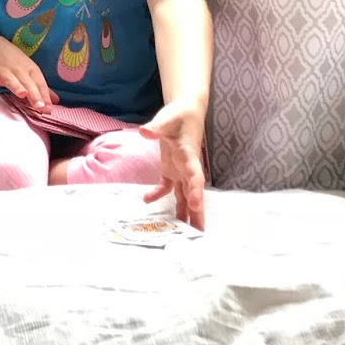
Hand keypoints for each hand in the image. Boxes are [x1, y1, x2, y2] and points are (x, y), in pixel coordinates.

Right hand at [0, 32, 58, 108]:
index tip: (49, 109)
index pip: (40, 84)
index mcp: (31, 70)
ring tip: (22, 94)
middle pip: (27, 83)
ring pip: (11, 79)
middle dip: (34, 94)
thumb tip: (55, 101)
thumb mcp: (30, 71)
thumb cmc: (14, 61)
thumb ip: (41, 88)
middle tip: (39, 106)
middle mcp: (19, 69)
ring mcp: (3, 70)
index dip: (45, 96)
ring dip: (16, 86)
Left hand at [139, 100, 206, 228]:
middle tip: (199, 233)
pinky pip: (166, 186)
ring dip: (183, 212)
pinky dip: (157, 194)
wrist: (185, 112)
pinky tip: (146, 200)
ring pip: (183, 194)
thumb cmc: (179, 115)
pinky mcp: (171, 169)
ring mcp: (180, 169)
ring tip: (183, 232)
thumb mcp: (167, 118)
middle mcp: (187, 167)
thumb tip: (145, 131)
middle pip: (194, 192)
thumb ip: (156, 127)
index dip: (196, 192)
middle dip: (196, 212)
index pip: (195, 177)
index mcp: (189, 156)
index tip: (195, 206)